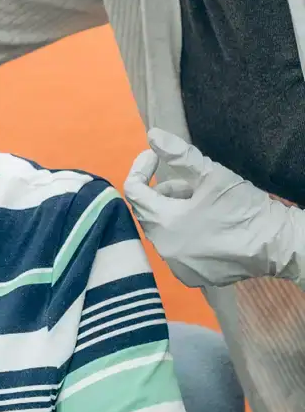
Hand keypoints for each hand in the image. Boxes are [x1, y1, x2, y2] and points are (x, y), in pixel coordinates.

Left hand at [124, 128, 302, 287]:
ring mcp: (178, 266)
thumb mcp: (210, 174)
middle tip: (186, 181)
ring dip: (171, 210)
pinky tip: (203, 222)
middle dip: (160, 191)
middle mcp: (164, 249)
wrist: (278, 245)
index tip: (153, 156)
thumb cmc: (243, 207)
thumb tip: (152, 135)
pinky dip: (180, 231)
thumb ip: (177, 154)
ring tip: (198, 199)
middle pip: (146, 211)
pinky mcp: (192, 276)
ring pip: (160, 229)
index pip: (133, 191)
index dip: (141, 169)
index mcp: (164, 224)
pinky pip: (174, 247)